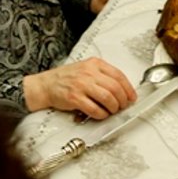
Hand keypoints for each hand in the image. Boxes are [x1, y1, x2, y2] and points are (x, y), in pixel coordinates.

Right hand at [22, 57, 136, 117]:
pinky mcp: (75, 98)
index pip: (118, 75)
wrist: (45, 85)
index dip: (128, 88)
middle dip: (123, 100)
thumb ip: (102, 75)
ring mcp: (82, 85)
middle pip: (115, 87)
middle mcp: (89, 73)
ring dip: (114, 107)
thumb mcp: (86, 68)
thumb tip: (121, 89)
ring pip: (107, 98)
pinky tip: (102, 115)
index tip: (131, 97)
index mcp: (95, 64)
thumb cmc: (66, 78)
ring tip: (113, 110)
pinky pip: (94, 109)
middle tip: (123, 106)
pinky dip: (102, 114)